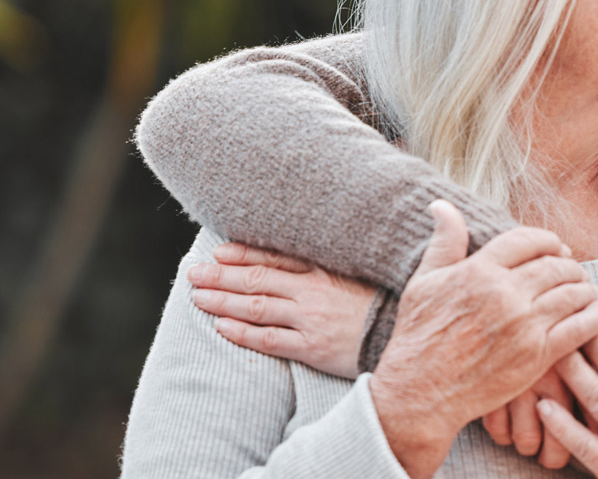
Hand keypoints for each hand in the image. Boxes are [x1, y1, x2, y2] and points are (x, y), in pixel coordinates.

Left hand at [187, 241, 374, 378]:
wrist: (404, 333)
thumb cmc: (385, 303)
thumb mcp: (361, 272)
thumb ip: (332, 264)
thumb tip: (300, 257)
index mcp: (324, 270)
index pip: (275, 257)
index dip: (244, 253)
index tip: (218, 251)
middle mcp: (312, 291)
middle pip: (258, 280)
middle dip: (222, 275)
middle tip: (194, 273)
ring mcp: (310, 319)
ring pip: (257, 307)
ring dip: (223, 301)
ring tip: (198, 298)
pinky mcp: (312, 347)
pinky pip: (270, 339)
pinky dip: (243, 333)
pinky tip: (222, 328)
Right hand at [370, 200, 597, 478]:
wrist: (420, 393)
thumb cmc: (418, 337)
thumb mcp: (424, 282)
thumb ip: (444, 242)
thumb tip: (441, 204)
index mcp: (479, 270)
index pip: (528, 240)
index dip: (548, 240)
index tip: (555, 248)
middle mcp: (505, 293)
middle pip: (556, 265)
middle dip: (571, 265)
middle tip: (575, 270)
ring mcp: (524, 325)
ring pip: (573, 293)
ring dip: (585, 288)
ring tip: (587, 289)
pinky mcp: (537, 356)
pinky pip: (580, 328)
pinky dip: (597, 316)